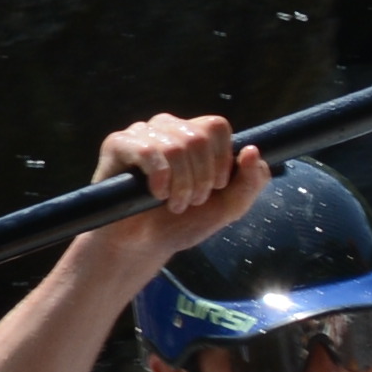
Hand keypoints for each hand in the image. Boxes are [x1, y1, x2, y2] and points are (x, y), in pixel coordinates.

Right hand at [94, 110, 264, 262]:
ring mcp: (142, 133)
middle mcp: (168, 127)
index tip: (215, 188)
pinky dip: (159, 179)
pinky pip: (147, 150)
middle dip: (201, 180)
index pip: (217, 126)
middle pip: (198, 137)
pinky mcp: (118, 143)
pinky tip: (155, 195)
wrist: (144, 246)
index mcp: (194, 134)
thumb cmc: (183, 223)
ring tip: (174, 204)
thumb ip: (251, 182)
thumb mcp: (228, 207)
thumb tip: (253, 151)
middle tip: (191, 202)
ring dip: (181, 185)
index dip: (221, 160)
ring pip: (175, 147)